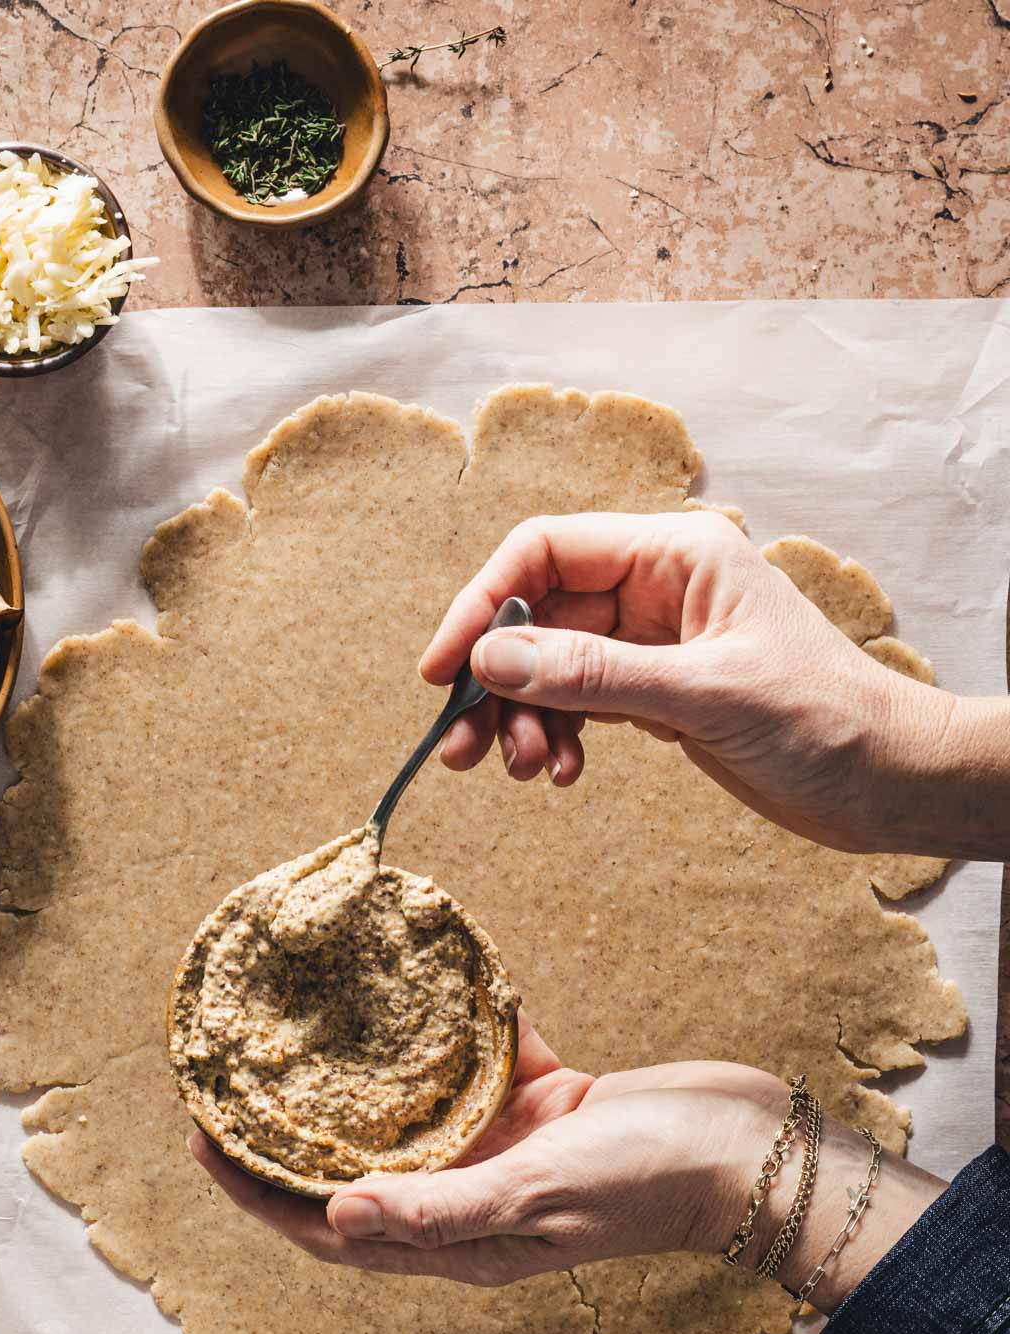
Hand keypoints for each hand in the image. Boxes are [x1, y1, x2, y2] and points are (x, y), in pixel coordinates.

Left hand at [189, 1017, 789, 1287]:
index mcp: (457, 1241)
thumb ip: (437, 1208)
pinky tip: (424, 981)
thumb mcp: (532, 1194)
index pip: (332, 1228)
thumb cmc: (646, 1184)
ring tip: (308, 1027)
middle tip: (236, 1076)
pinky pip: (479, 1060)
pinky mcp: (546, 1100)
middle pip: (357, 1168)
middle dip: (292, 1133)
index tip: (204, 1138)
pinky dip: (450, 1025)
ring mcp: (509, 1148)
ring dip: (361, 1078)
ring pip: (414, 1111)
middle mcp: (470, 1198)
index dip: (261, 1193)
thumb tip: (334, 1211)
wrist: (747, 1149)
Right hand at [422, 509, 967, 855]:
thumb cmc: (826, 720)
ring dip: (522, 717)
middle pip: (537, 616)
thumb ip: (594, 674)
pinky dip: (557, 735)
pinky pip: (578, 703)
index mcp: (674, 554)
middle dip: (497, 681)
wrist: (889, 781)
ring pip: (551, 666)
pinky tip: (562, 773)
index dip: (484, 604)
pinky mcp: (657, 693)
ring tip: (524, 769)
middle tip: (466, 748)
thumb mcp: (703, 694)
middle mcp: (656, 588)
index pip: (546, 551)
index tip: (444, 671)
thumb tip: (492, 660)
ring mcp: (653, 642)